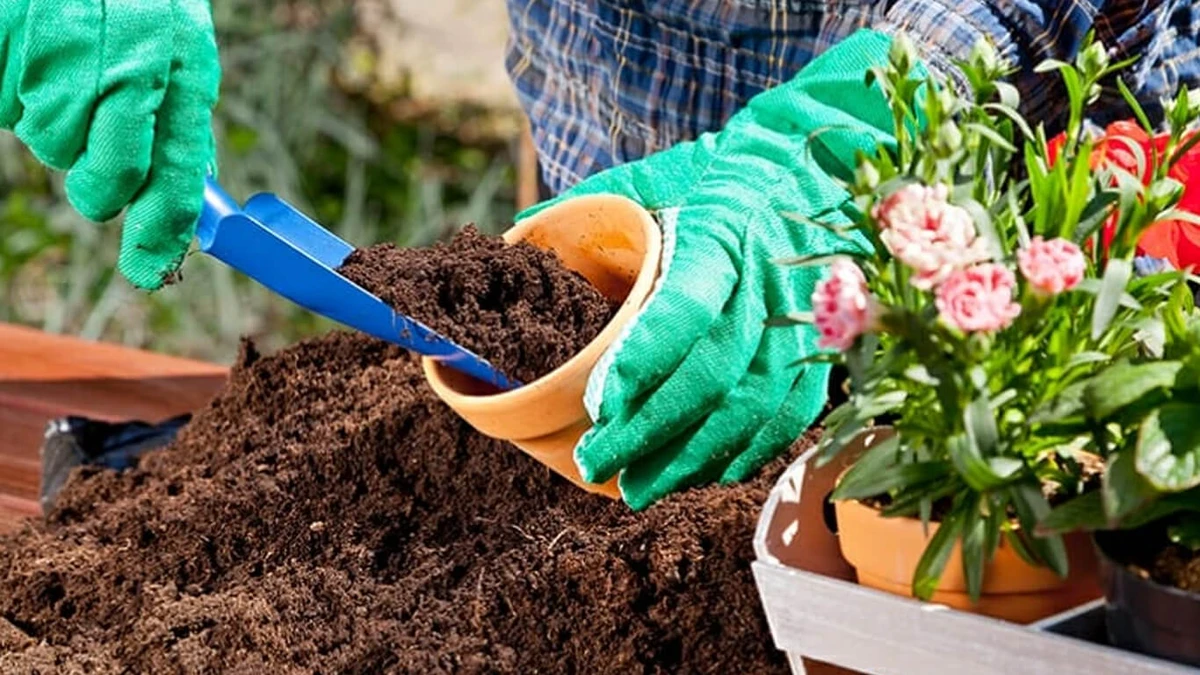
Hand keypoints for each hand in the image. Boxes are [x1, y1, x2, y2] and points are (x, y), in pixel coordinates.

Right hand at [0, 0, 219, 289]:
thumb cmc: (120, 4)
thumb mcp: (170, 45)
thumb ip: (181, 115)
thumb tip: (195, 191)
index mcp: (182, 59)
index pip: (180, 168)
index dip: (165, 227)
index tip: (154, 268)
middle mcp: (132, 59)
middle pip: (116, 175)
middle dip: (102, 188)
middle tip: (94, 167)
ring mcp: (66, 54)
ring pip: (59, 147)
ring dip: (58, 130)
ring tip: (60, 75)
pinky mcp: (10, 48)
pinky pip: (13, 114)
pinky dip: (19, 103)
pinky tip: (32, 63)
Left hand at [518, 30, 914, 508]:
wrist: (822, 161)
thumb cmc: (726, 170)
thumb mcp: (659, 173)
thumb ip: (595, 205)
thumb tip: (520, 230)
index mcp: (721, 232)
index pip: (684, 307)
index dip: (644, 363)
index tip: (600, 404)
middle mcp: (767, 282)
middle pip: (713, 375)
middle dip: (651, 432)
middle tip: (598, 464)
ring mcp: (802, 319)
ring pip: (753, 407)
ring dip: (694, 458)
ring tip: (640, 487)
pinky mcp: (823, 345)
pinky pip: (789, 414)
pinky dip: (746, 452)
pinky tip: (705, 473)